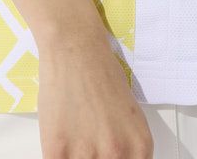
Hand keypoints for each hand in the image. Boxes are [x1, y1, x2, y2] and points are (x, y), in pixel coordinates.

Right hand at [37, 31, 153, 158]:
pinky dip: (56, 154)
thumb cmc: (101, 75)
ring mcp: (87, 156)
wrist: (76, 48)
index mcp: (140, 147)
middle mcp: (117, 155)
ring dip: (75, 156)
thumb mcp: (129, 118)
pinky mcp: (57, 152)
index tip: (106, 157)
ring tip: (75, 136)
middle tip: (88, 145)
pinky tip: (60, 138)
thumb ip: (126, 148)